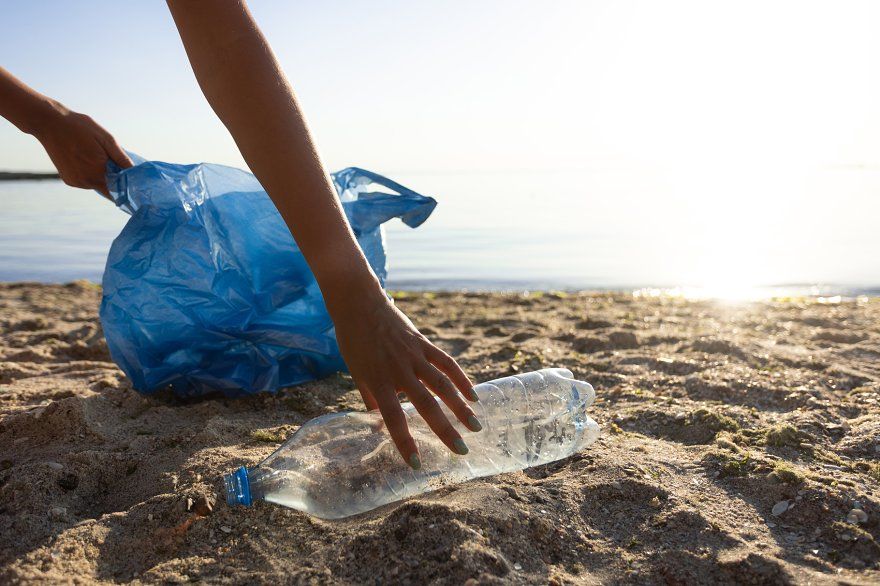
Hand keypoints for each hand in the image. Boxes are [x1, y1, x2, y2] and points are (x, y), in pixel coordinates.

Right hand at [31, 101, 131, 196]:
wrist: (49, 123)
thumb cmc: (79, 127)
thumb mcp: (106, 138)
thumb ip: (121, 157)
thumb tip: (134, 170)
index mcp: (98, 171)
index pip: (119, 190)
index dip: (128, 187)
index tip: (134, 182)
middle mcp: (86, 181)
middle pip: (109, 189)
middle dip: (116, 181)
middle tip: (116, 164)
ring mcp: (76, 182)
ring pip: (97, 185)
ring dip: (102, 176)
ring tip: (97, 157)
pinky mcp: (68, 180)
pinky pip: (86, 182)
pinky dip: (90, 175)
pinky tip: (86, 160)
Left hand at [331, 291, 480, 468]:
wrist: (359, 304)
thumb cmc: (354, 342)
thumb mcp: (357, 374)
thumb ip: (372, 400)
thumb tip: (380, 426)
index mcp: (378, 380)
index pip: (393, 417)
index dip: (405, 442)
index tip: (417, 464)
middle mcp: (398, 369)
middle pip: (426, 404)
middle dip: (445, 430)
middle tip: (461, 451)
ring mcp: (414, 355)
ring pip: (442, 384)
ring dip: (461, 407)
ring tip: (476, 426)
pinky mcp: (424, 343)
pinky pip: (447, 363)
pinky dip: (462, 379)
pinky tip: (473, 396)